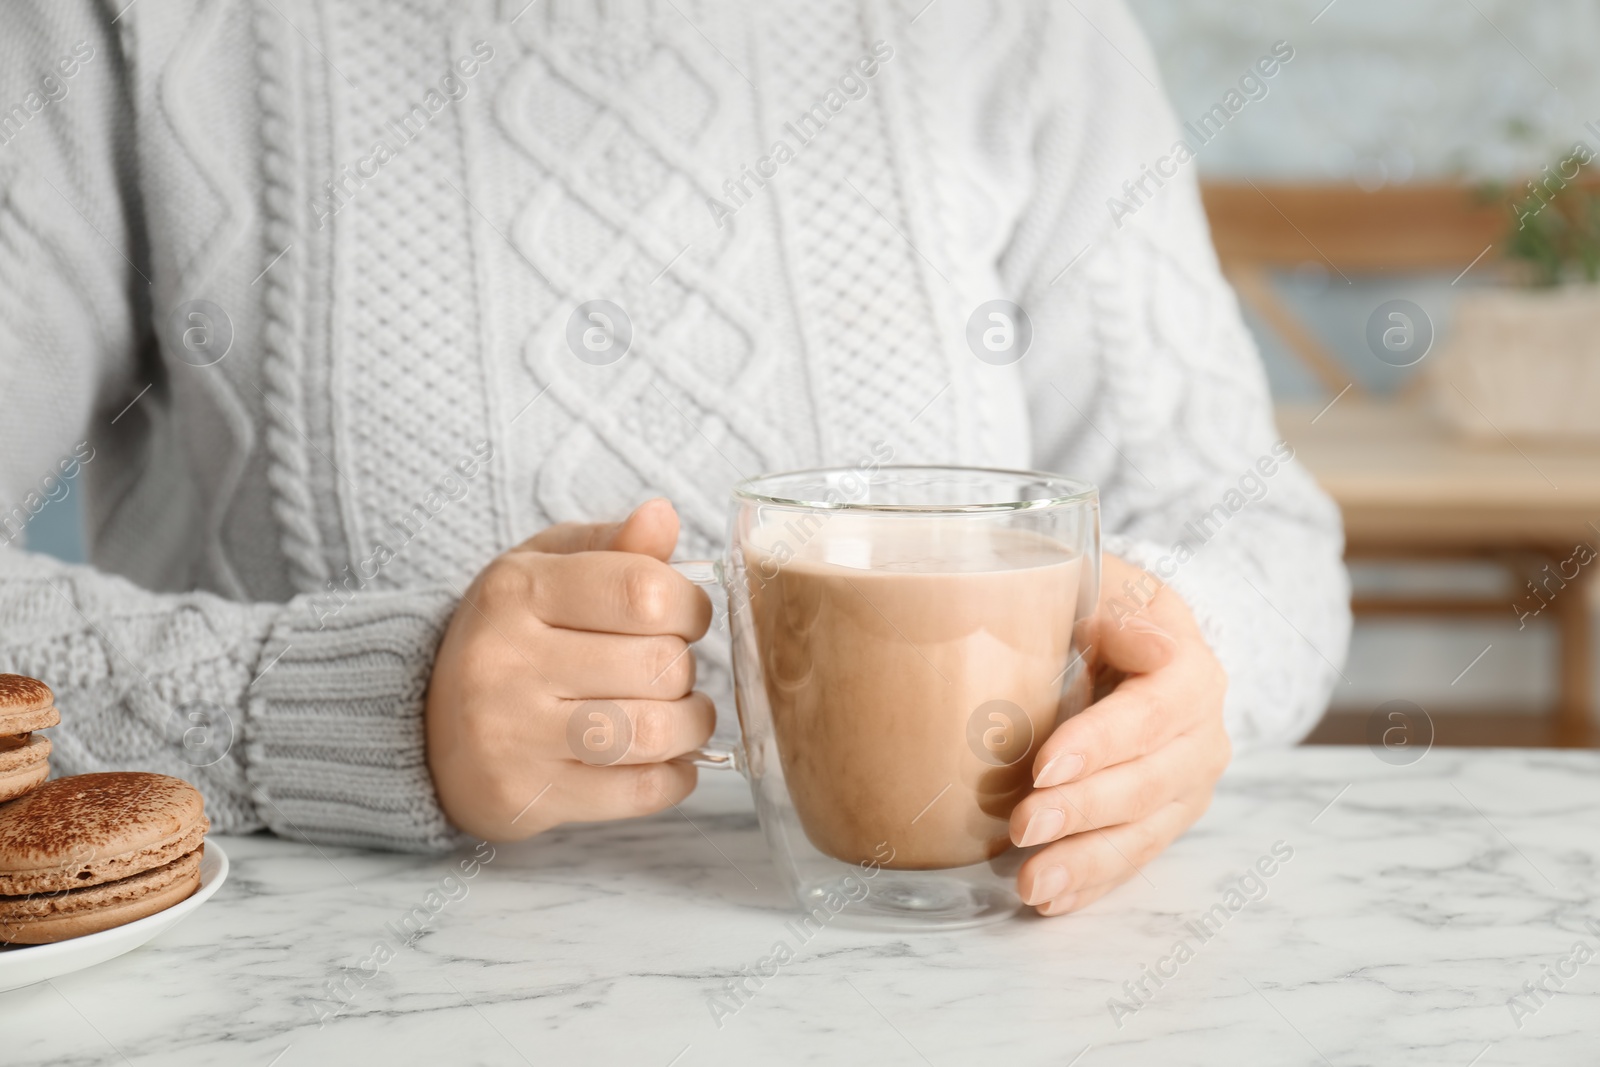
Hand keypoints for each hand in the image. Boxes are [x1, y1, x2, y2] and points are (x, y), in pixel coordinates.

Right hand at [425, 499, 714, 839]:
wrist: (425, 728)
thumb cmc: (508, 638)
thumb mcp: (545, 570)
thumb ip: (612, 545)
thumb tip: (662, 515)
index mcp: (516, 590)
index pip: (644, 592)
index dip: (690, 606)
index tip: (686, 617)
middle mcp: (506, 662)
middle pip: (658, 665)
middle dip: (686, 668)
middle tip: (671, 670)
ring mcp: (512, 737)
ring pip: (653, 732)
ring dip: (691, 725)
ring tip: (684, 715)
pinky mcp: (526, 796)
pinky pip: (639, 792)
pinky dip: (675, 777)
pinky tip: (668, 759)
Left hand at [1010, 554, 1229, 914]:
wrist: (1123, 630)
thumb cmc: (1094, 600)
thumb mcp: (1096, 579)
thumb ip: (1093, 600)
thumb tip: (1108, 632)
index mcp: (1187, 666)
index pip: (1154, 710)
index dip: (1102, 741)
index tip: (1044, 765)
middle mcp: (1201, 731)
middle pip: (1150, 781)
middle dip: (1083, 810)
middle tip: (1023, 825)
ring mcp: (1187, 782)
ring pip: (1144, 831)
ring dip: (1085, 862)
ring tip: (1031, 884)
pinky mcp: (1164, 817)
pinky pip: (1132, 858)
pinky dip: (1091, 882)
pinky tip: (1051, 899)